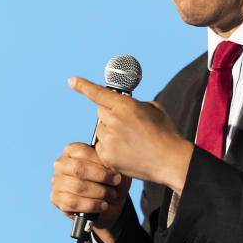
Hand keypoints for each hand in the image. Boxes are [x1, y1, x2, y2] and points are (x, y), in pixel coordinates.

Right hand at [50, 142, 131, 242]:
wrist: (107, 204)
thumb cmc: (110, 182)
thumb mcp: (116, 170)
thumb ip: (113, 164)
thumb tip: (112, 165)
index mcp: (72, 150)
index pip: (83, 152)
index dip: (101, 163)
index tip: (117, 173)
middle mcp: (61, 164)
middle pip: (78, 169)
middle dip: (100, 177)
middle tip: (116, 183)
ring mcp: (57, 182)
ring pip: (77, 187)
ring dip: (98, 192)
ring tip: (111, 195)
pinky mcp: (56, 198)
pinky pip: (73, 202)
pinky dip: (91, 205)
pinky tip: (102, 205)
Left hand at [68, 77, 193, 192]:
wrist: (170, 161)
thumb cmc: (165, 134)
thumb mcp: (154, 109)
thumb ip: (134, 104)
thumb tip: (122, 105)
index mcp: (126, 106)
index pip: (99, 93)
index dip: (83, 86)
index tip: (72, 81)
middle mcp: (114, 121)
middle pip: (101, 111)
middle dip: (111, 114)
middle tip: (127, 124)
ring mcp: (109, 139)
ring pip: (101, 129)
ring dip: (111, 131)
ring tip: (131, 141)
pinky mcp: (106, 156)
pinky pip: (102, 145)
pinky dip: (111, 147)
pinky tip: (127, 151)